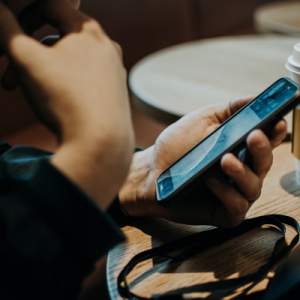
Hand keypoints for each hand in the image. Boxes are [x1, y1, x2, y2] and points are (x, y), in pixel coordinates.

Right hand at [0, 0, 133, 209]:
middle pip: (60, 39)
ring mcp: (115, 73)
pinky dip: (67, 85)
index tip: (11, 31)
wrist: (100, 143)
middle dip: (29, 55)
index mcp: (91, 31)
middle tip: (9, 78)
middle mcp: (108, 48)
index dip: (25, 14)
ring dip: (45, 73)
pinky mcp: (115, 94)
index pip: (53, 6)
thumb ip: (7, 29)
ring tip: (29, 94)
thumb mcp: (28, 60)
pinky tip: (58, 103)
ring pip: (72, 63)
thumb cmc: (66, 99)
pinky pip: (86, 81)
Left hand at [119, 97, 286, 226]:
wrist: (151, 170)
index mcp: (239, 149)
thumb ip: (229, 110)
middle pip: (264, 163)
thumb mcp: (202, 121)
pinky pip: (235, 206)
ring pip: (253, 186)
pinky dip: (226, 192)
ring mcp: (233, 193)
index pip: (265, 141)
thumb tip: (256, 97)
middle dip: (262, 149)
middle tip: (254, 136)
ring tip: (226, 159)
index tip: (278, 122)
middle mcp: (241, 172)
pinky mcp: (223, 212)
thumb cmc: (177, 146)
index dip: (274, 133)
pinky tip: (211, 179)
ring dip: (242, 172)